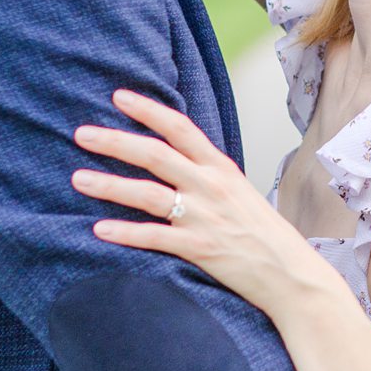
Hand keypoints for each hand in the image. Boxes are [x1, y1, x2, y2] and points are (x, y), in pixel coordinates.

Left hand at [77, 89, 339, 315]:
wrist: (292, 273)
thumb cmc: (264, 234)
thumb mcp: (239, 192)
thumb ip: (207, 175)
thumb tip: (174, 161)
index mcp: (220, 168)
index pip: (180, 128)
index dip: (148, 110)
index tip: (119, 97)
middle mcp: (211, 186)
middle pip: (155, 154)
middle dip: (115, 141)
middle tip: (81, 133)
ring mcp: (205, 217)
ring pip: (148, 194)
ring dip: (110, 185)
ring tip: (78, 179)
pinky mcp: (200, 248)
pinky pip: (155, 237)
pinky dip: (126, 233)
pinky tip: (100, 229)